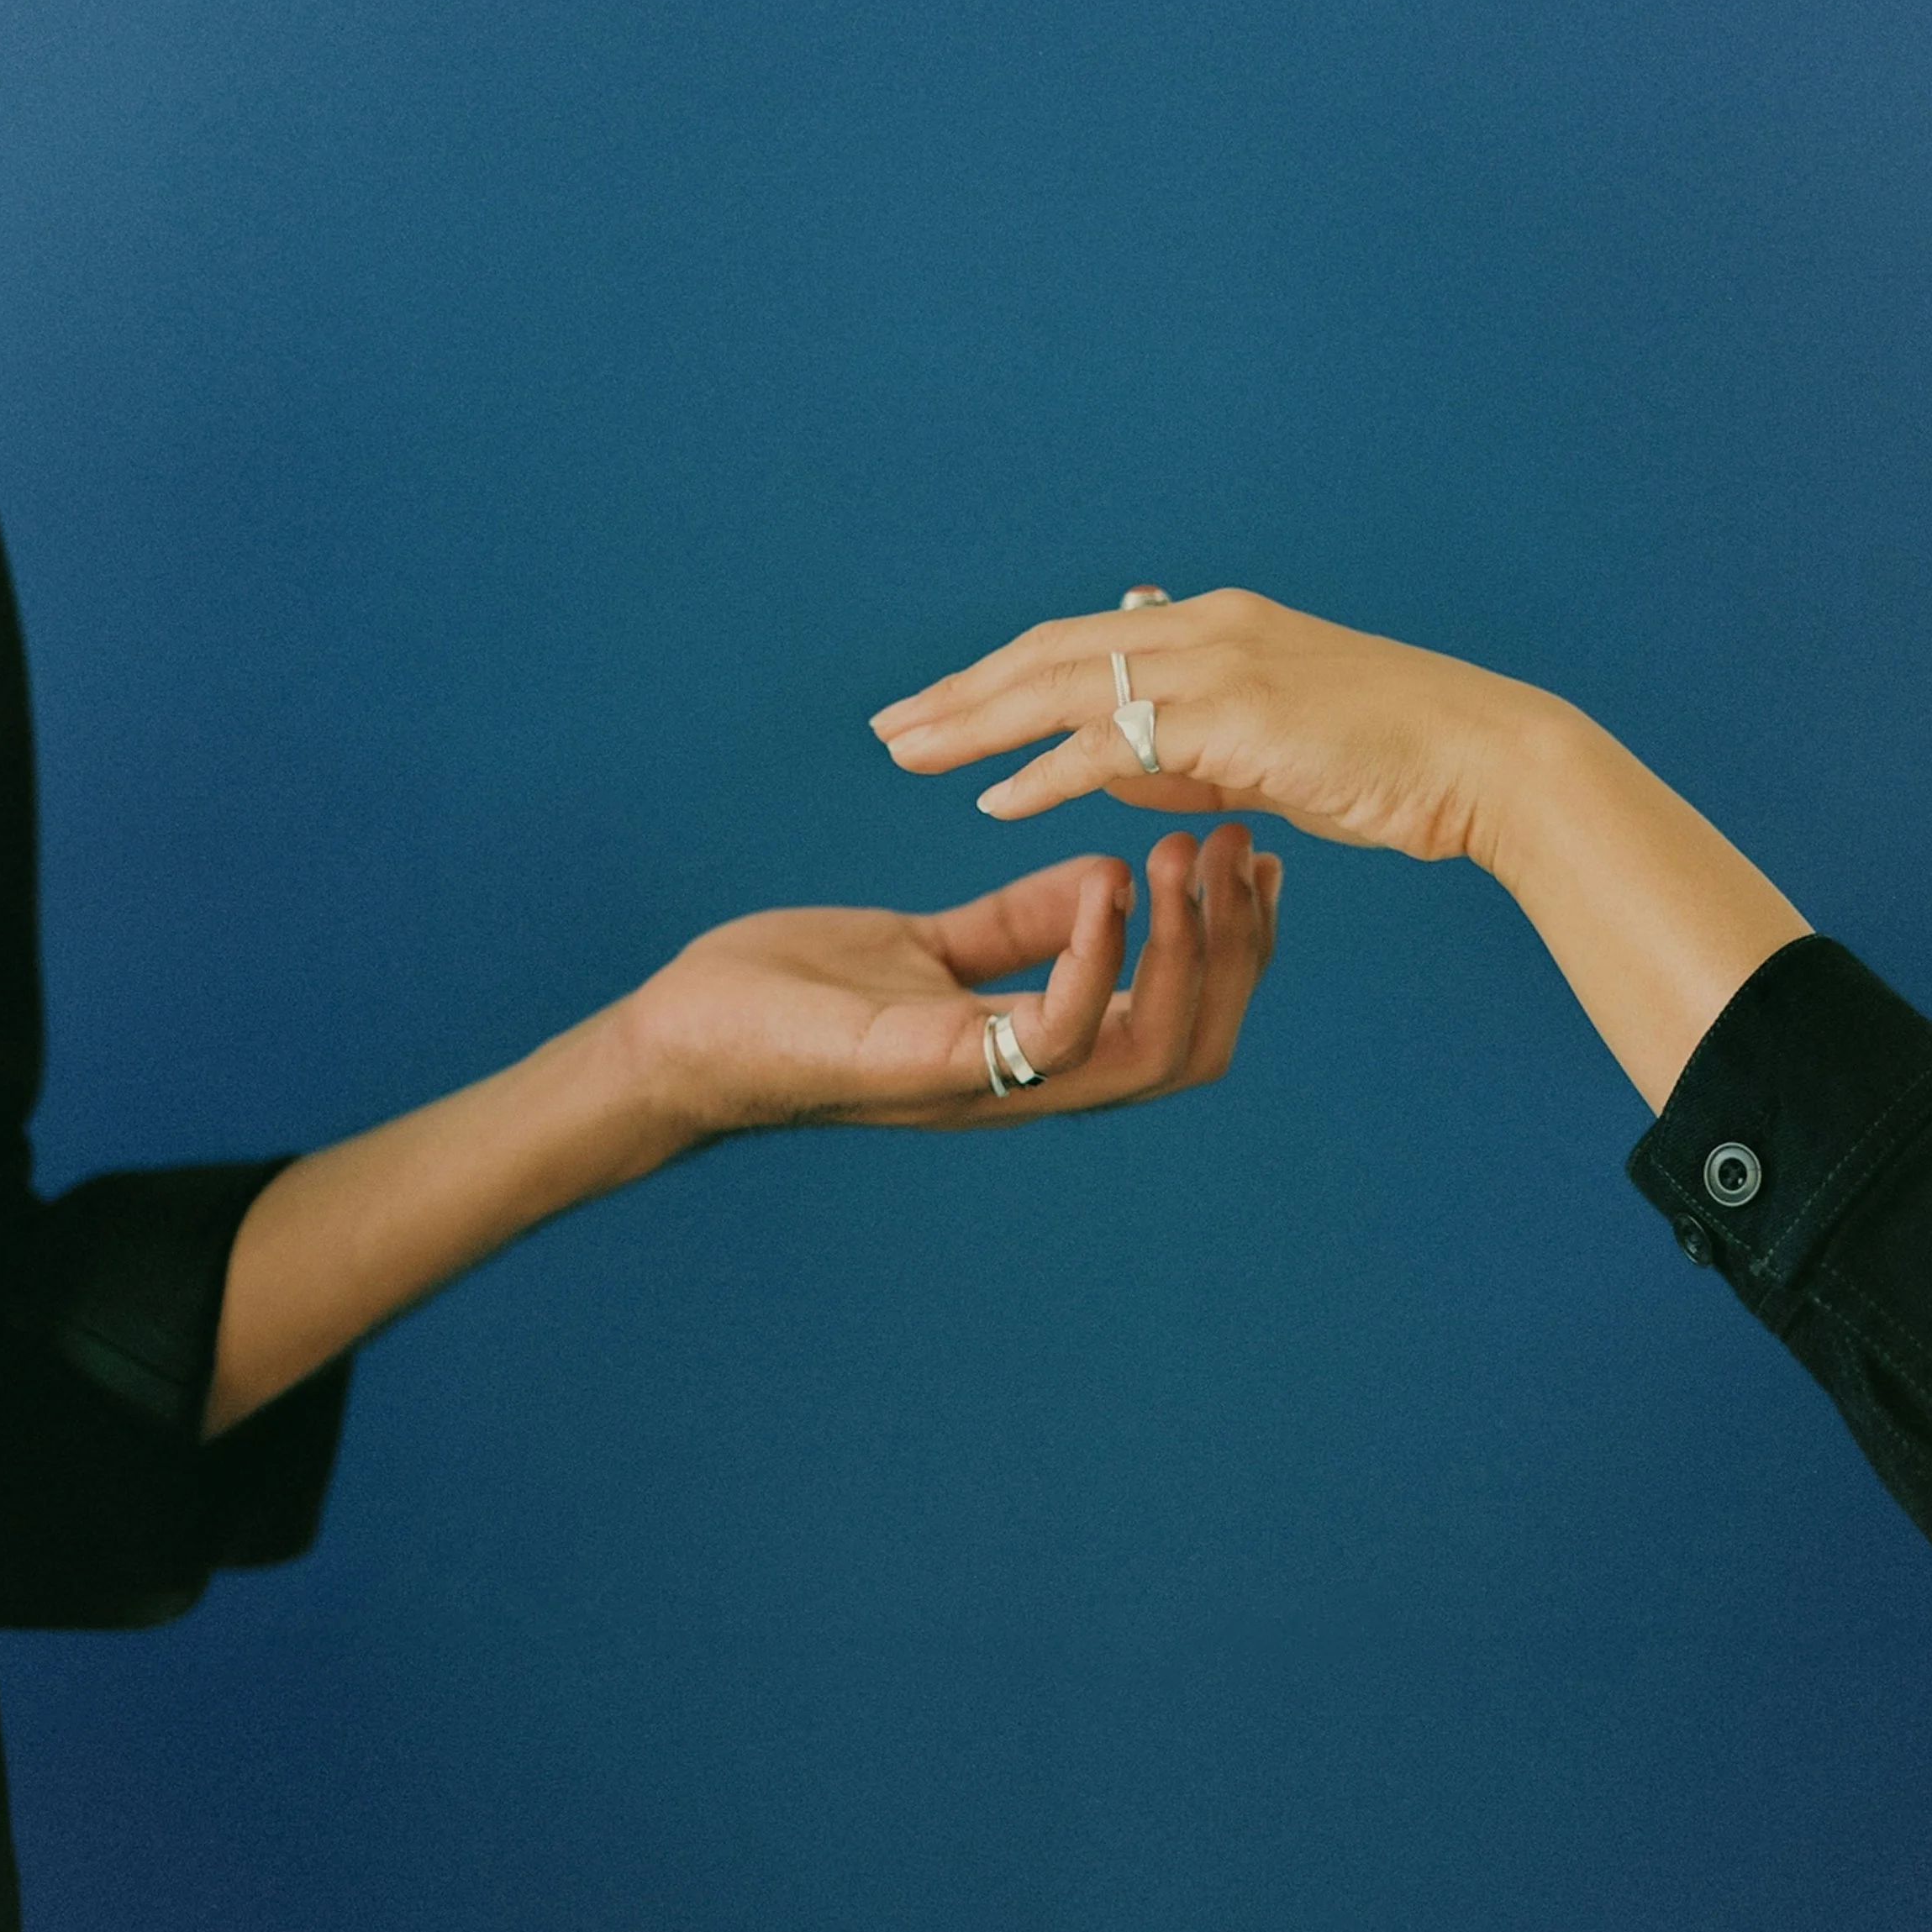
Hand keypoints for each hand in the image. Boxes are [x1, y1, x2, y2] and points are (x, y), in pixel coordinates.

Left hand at [614, 828, 1279, 1143]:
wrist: (677, 1036)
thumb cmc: (790, 997)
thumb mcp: (928, 944)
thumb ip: (1018, 922)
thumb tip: (1110, 877)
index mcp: (1030, 1054)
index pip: (1178, 1030)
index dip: (1236, 954)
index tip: (1254, 859)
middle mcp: (1021, 1083)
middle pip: (1187, 1054)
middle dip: (1237, 953)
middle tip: (1244, 849)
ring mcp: (980, 1083)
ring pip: (1144, 1055)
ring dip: (1187, 952)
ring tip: (1191, 855)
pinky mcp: (926, 1068)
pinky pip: (1051, 1036)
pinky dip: (1096, 959)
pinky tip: (1110, 884)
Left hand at [870, 587, 1546, 866]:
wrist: (1480, 759)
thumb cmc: (1388, 759)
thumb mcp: (1268, 748)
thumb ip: (1187, 751)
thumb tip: (1107, 769)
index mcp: (1212, 624)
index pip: (1078, 641)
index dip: (999, 675)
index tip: (937, 708)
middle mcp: (1204, 626)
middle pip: (1048, 652)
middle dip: (962, 692)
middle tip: (887, 726)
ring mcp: (1218, 664)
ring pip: (1063, 686)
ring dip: (977, 723)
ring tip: (908, 755)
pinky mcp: (1234, 717)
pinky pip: (1113, 742)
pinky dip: (1045, 772)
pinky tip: (993, 800)